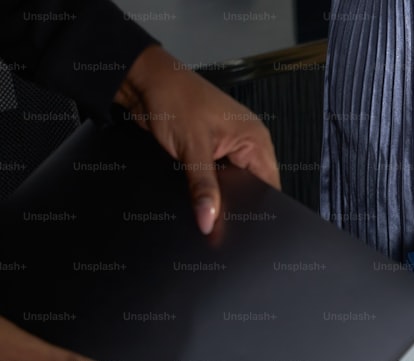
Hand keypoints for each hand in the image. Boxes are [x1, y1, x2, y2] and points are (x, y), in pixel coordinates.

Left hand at [114, 45, 280, 234]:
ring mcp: (228, 147)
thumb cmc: (174, 97)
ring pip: (232, 184)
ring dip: (218, 193)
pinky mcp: (210, 151)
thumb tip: (209, 220)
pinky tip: (197, 191)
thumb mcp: (192, 149)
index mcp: (255, 139)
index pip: (269, 185)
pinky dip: (206, 186)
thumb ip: (203, 188)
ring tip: (207, 202)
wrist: (143, 80)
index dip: (259, 207)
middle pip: (251, 187)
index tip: (244, 226)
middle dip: (235, 202)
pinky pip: (215, 177)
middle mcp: (246, 143)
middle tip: (218, 215)